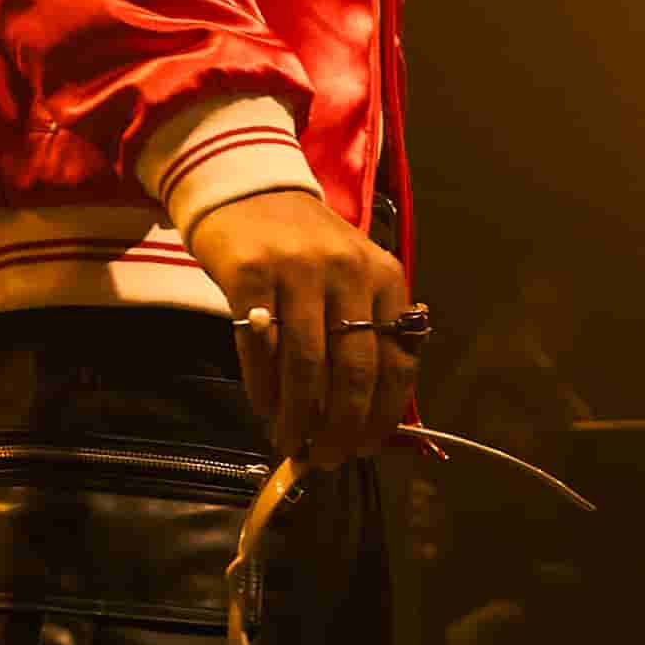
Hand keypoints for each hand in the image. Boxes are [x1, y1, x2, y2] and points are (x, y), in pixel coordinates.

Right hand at [185, 183, 421, 468]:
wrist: (246, 187)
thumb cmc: (304, 246)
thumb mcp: (351, 277)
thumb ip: (365, 334)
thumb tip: (366, 418)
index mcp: (385, 276)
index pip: (397, 361)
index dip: (382, 415)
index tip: (364, 448)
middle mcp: (348, 271)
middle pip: (354, 370)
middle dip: (341, 426)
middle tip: (326, 457)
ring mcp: (298, 270)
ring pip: (305, 365)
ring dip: (296, 415)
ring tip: (288, 440)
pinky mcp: (250, 272)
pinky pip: (258, 345)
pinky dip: (261, 386)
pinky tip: (263, 406)